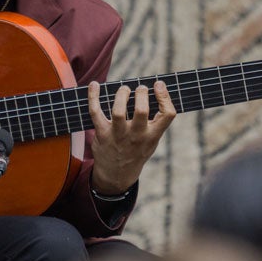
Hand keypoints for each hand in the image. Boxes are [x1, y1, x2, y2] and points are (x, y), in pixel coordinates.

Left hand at [86, 80, 175, 194]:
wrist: (117, 175)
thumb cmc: (136, 151)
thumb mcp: (152, 141)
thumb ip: (154, 121)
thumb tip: (153, 91)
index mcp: (152, 136)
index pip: (167, 115)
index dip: (165, 97)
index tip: (158, 85)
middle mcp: (137, 136)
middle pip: (142, 111)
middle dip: (141, 94)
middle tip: (140, 88)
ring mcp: (118, 135)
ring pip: (118, 111)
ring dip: (121, 95)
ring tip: (124, 89)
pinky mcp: (102, 134)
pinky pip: (95, 112)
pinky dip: (93, 96)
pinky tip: (94, 85)